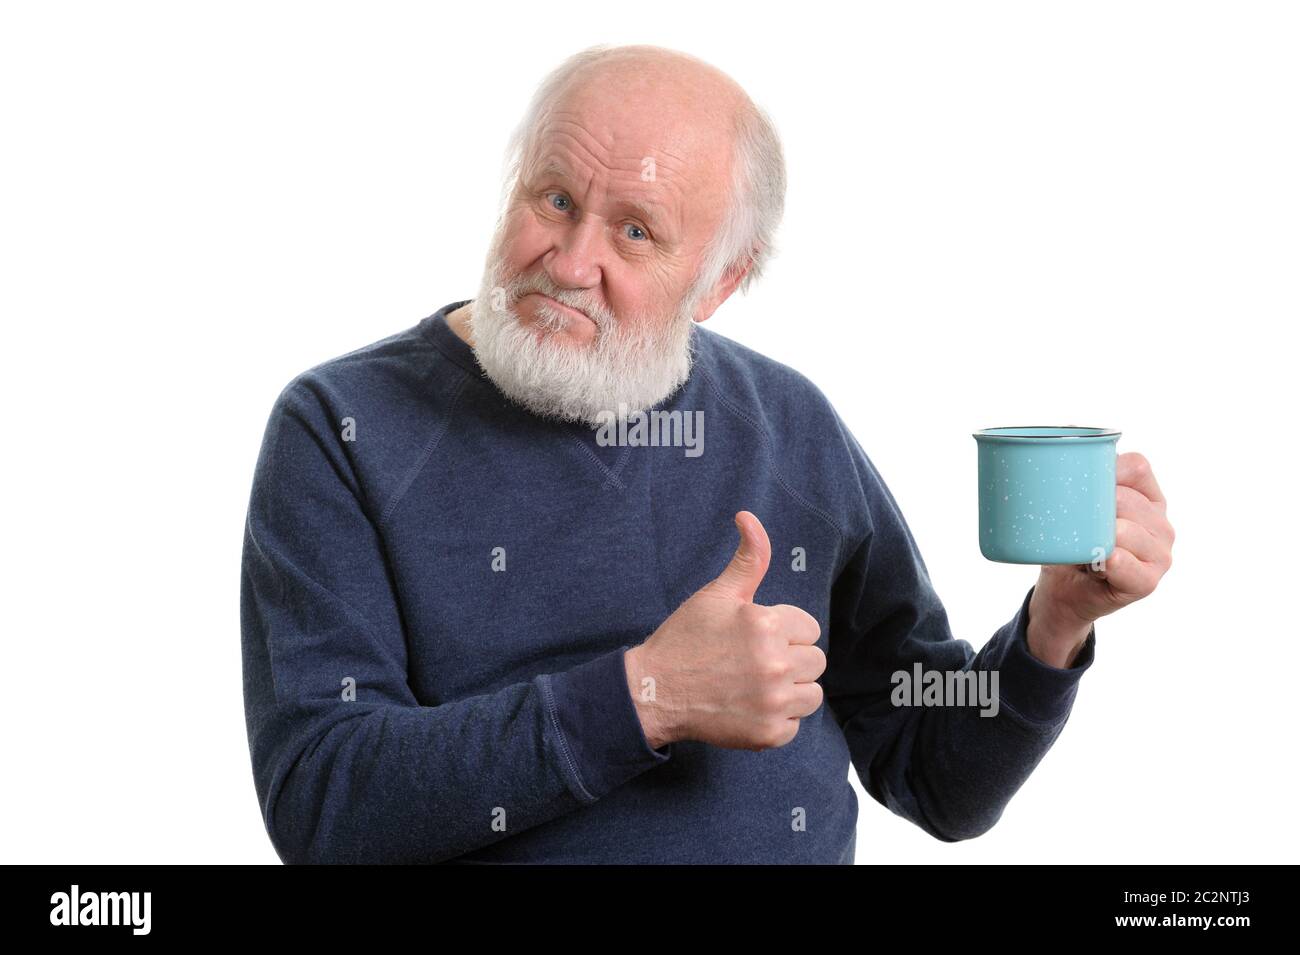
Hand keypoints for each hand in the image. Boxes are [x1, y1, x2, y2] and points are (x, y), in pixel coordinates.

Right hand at [624, 511, 825, 750]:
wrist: (655, 691)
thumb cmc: (685, 640)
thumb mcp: (717, 595)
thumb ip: (748, 560)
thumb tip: (749, 517)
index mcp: (766, 625)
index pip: (808, 628)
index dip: (784, 631)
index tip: (757, 638)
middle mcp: (775, 664)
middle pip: (815, 661)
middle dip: (790, 660)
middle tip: (754, 663)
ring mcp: (773, 702)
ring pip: (811, 695)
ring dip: (790, 691)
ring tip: (756, 685)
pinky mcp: (768, 734)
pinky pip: (794, 726)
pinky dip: (776, 720)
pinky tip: (749, 708)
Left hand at [1028, 452, 1175, 663]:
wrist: (1065, 592)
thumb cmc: (1070, 543)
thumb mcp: (1072, 508)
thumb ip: (1071, 480)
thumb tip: (1048, 445)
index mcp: (1148, 498)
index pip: (1137, 467)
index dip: (1106, 468)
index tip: (1074, 478)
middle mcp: (1161, 524)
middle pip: (1127, 499)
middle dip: (1093, 506)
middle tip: (1067, 517)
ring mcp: (1160, 554)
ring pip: (1125, 530)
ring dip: (1096, 535)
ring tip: (1080, 543)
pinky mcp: (1148, 582)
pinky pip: (1127, 565)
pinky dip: (1110, 561)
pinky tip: (1099, 560)